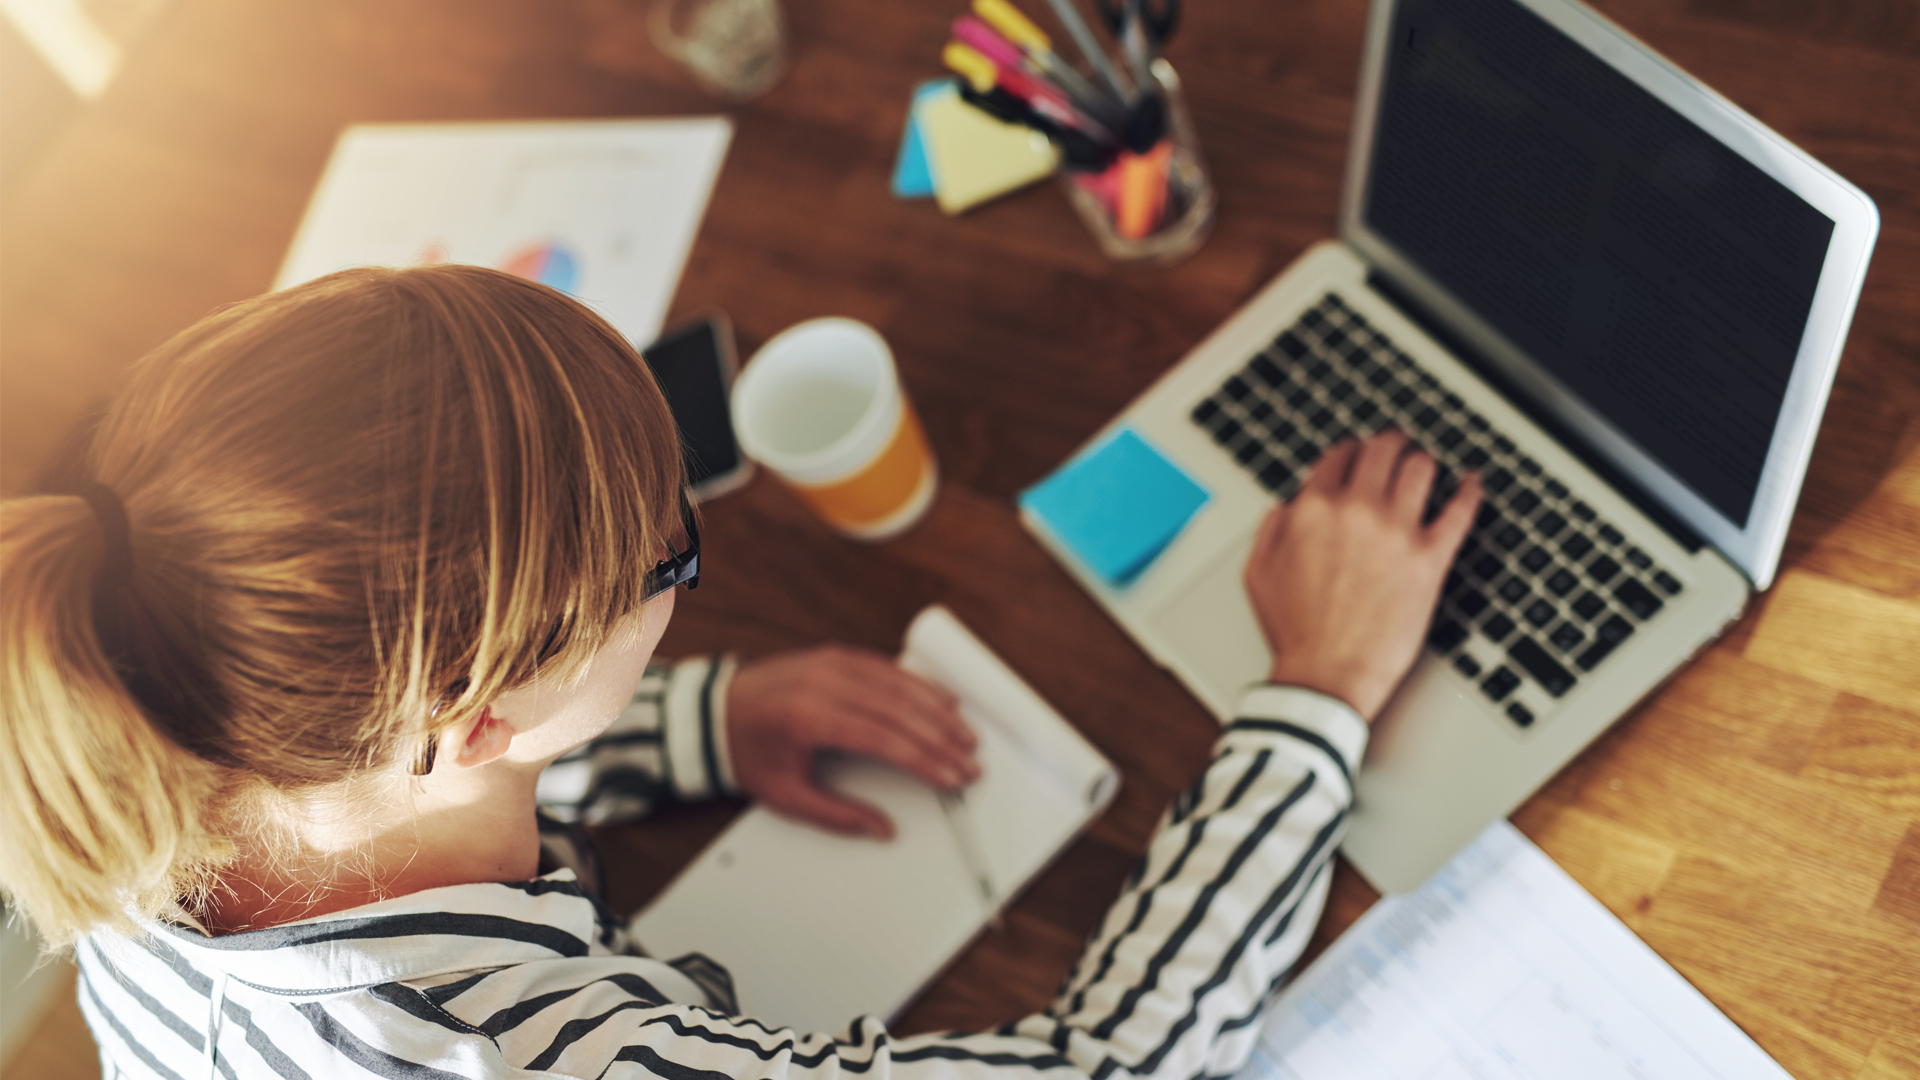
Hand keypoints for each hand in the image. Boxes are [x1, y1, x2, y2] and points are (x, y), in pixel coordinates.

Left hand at [726, 644, 979, 838]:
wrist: (714, 712)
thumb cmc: (748, 752)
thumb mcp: (785, 796)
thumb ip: (837, 814)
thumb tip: (883, 831)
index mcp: (809, 718)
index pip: (883, 739)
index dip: (923, 760)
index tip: (951, 778)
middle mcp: (824, 683)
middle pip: (899, 710)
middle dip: (942, 739)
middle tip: (970, 763)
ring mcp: (832, 663)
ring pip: (900, 684)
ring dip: (939, 711)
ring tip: (966, 736)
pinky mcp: (836, 655)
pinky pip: (887, 667)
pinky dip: (920, 684)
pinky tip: (943, 700)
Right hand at [1244, 432, 1480, 720]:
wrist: (1327, 675)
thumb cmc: (1294, 632)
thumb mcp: (1259, 573)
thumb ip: (1270, 530)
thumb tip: (1285, 507)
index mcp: (1312, 510)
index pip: (1339, 457)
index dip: (1350, 451)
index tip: (1357, 455)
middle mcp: (1356, 511)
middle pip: (1382, 451)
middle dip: (1389, 445)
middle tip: (1396, 447)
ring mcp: (1397, 533)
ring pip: (1421, 469)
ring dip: (1422, 462)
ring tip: (1426, 466)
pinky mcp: (1430, 559)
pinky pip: (1460, 510)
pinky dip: (1470, 490)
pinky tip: (1472, 483)